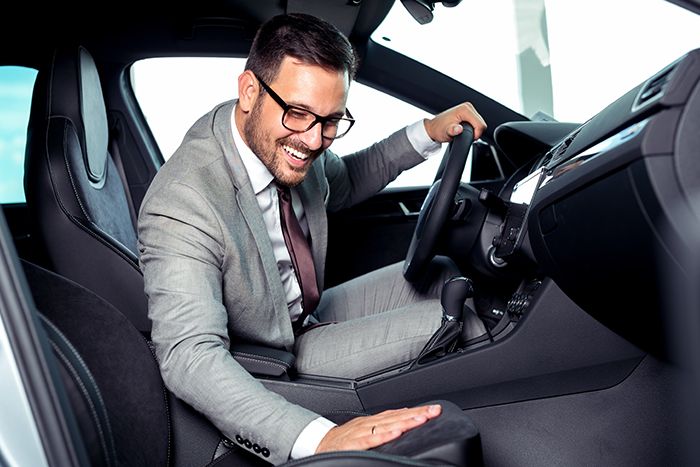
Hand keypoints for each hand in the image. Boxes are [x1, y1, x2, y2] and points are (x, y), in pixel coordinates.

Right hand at [315, 404, 441, 452]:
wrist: (319, 443)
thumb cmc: (343, 439)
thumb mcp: (365, 431)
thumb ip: (383, 426)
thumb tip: (403, 421)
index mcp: (374, 421)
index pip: (399, 414)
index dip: (417, 411)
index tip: (434, 409)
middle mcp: (369, 423)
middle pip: (397, 417)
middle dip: (417, 414)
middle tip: (435, 411)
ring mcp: (362, 432)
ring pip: (387, 425)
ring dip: (405, 421)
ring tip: (422, 419)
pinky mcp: (354, 444)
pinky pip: (370, 439)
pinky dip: (384, 435)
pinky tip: (396, 433)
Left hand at [424, 102, 486, 141]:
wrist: (434, 128)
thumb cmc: (438, 129)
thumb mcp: (446, 132)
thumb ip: (453, 131)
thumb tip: (458, 129)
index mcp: (465, 109)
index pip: (480, 124)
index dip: (476, 134)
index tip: (467, 138)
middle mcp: (468, 107)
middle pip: (481, 124)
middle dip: (475, 133)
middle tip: (463, 135)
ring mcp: (468, 109)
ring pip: (480, 124)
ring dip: (474, 131)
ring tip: (462, 132)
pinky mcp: (469, 113)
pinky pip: (476, 123)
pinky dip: (472, 128)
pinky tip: (464, 130)